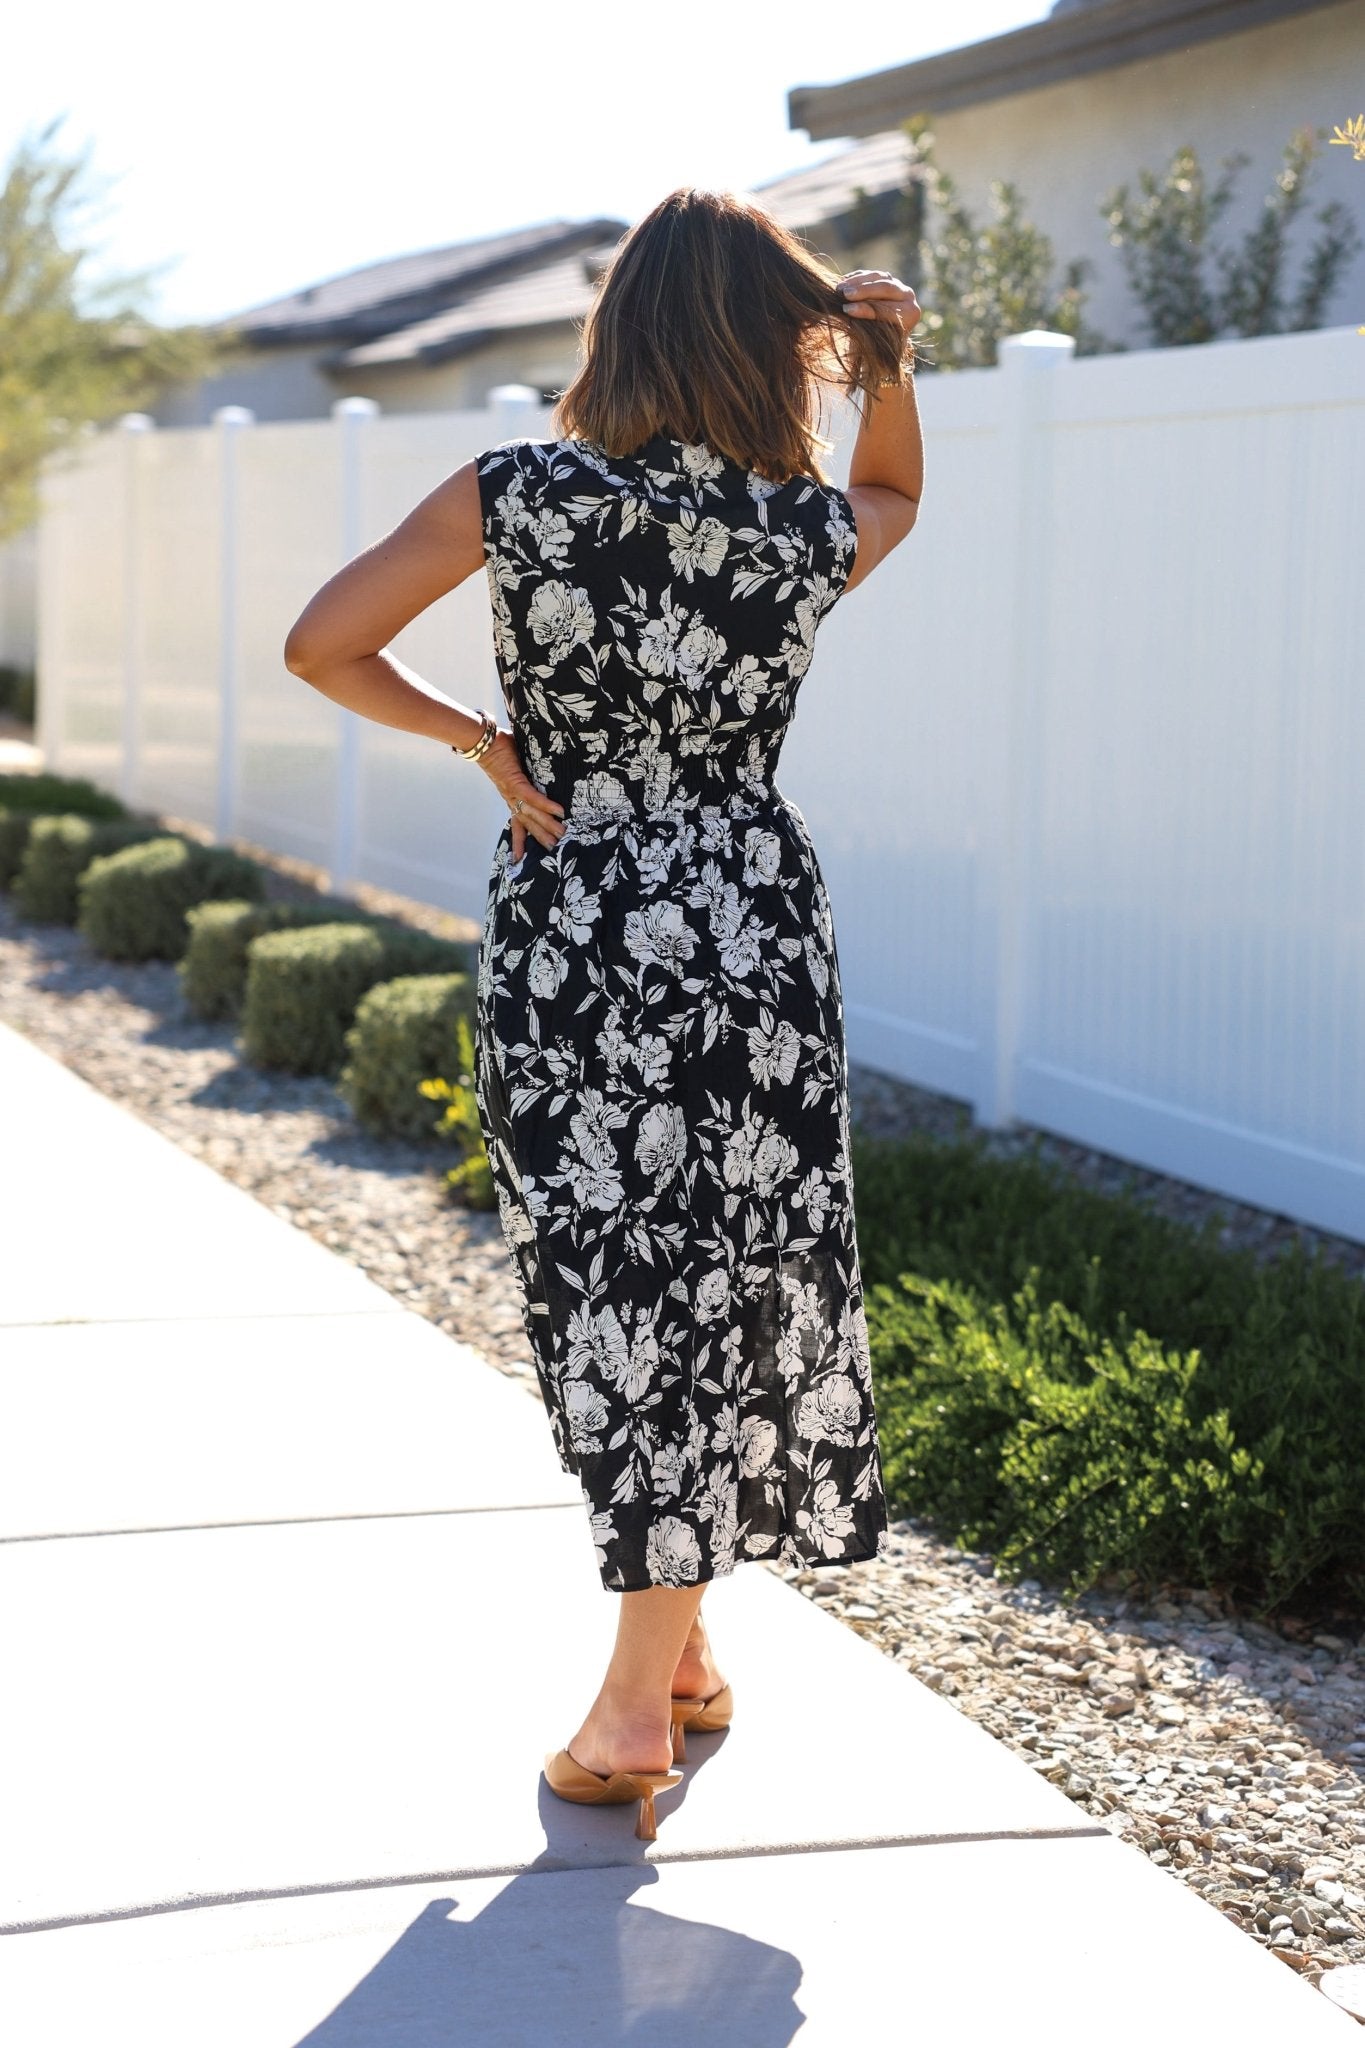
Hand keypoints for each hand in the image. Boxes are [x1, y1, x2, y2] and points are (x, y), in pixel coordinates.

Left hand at [478, 726, 567, 859]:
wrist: (481, 740)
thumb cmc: (496, 748)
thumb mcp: (515, 762)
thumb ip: (526, 768)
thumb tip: (538, 766)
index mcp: (510, 796)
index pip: (516, 821)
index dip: (519, 840)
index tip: (519, 858)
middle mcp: (510, 798)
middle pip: (526, 822)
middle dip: (540, 837)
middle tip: (553, 849)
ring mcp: (512, 791)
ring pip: (531, 813)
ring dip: (546, 825)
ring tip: (560, 835)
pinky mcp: (515, 781)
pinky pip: (532, 796)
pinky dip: (545, 805)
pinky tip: (558, 811)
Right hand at [835, 269, 921, 336]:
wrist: (880, 344)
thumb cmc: (877, 348)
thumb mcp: (871, 342)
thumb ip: (865, 325)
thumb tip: (849, 309)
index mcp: (910, 314)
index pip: (887, 309)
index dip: (867, 309)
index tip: (847, 310)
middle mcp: (908, 297)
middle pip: (885, 288)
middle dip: (863, 291)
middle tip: (845, 295)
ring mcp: (898, 285)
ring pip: (878, 277)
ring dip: (857, 282)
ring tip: (839, 289)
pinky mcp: (887, 278)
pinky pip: (871, 274)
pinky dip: (856, 278)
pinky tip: (842, 283)